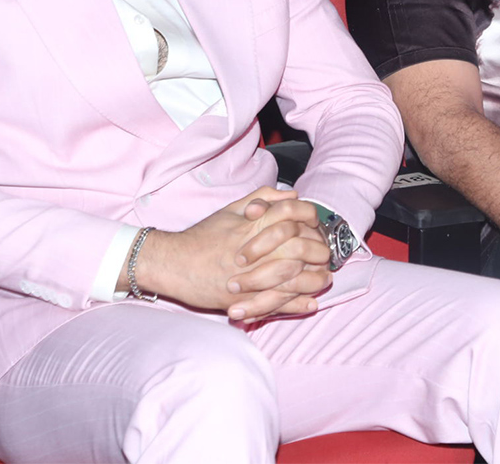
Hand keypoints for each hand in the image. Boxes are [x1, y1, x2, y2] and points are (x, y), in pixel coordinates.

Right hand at [135, 187, 330, 319]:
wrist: (173, 263)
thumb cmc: (202, 236)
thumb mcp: (231, 209)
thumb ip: (263, 198)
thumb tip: (293, 195)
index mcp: (255, 222)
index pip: (296, 214)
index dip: (312, 222)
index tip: (317, 230)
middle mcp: (256, 247)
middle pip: (301, 247)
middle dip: (320, 253)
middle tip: (327, 258)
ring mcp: (251, 274)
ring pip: (294, 277)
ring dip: (314, 280)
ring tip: (324, 281)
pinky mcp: (244, 297)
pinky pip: (278, 302)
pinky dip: (297, 303)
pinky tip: (311, 302)